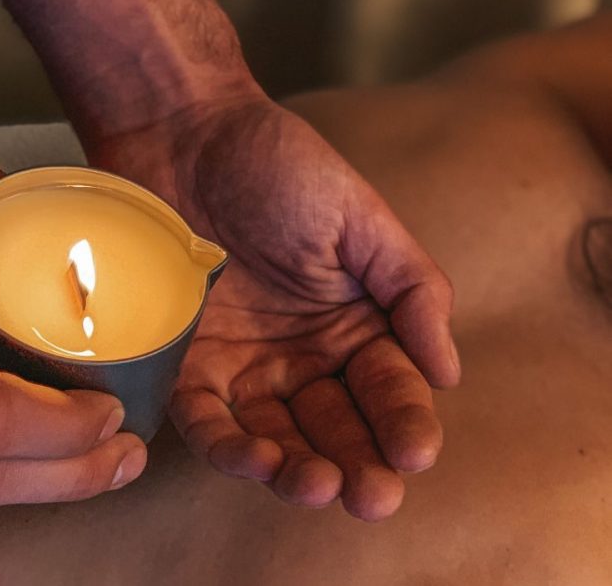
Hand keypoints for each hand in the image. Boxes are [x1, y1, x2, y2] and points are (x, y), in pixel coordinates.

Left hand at [91, 97, 458, 519]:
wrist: (184, 136)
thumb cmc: (279, 166)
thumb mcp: (361, 220)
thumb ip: (413, 290)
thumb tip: (449, 372)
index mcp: (354, 322)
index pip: (387, 386)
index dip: (404, 422)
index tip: (414, 452)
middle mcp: (302, 354)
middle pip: (334, 424)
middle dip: (356, 464)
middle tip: (371, 495)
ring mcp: (243, 364)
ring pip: (274, 435)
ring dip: (297, 469)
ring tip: (317, 486)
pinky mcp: (186, 364)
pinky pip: (207, 418)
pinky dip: (230, 445)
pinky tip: (257, 458)